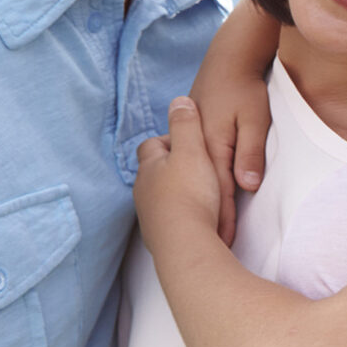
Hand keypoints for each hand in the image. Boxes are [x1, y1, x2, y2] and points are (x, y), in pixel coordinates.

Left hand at [134, 98, 225, 241]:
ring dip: (177, 193)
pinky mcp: (161, 238)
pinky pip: (169, 220)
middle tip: (198, 168)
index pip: (151, 144)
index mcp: (151, 167)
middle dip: (172, 168)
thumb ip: (186, 124)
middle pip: (154, 172)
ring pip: (161, 197)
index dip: (169, 139)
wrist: (186, 245)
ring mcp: (150, 215)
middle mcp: (144, 190)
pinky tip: (199, 218)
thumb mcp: (193, 150)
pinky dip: (181, 215)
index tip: (190, 142)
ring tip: (202, 194)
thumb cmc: (191, 194)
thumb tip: (179, 101)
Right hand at [189, 37, 272, 245]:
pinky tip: (192, 206)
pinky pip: (190, 172)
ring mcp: (190, 144)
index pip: (220, 191)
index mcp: (210, 147)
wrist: (226, 61)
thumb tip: (247, 185)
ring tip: (205, 239)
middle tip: (218, 253)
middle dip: (210, 223)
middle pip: (203, 193)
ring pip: (192, 184)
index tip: (228, 244)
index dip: (224, 219)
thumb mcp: (253, 118)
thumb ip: (250, 150)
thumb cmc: (243, 89)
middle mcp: (195, 149)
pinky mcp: (191, 140)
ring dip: (199, 209)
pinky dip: (194, 190)